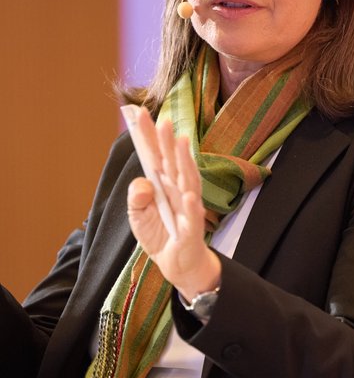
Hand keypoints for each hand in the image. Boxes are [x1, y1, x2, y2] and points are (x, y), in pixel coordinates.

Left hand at [126, 107, 220, 301]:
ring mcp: (186, 207)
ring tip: (181, 142)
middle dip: (166, 142)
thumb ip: (137, 197)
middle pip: (171, 162)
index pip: (154, 155)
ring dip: (185, 162)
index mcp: (162, 184)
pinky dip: (192, 205)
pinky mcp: (191, 228)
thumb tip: (143, 184)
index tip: (139, 113)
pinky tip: (189, 194)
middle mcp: (176, 190)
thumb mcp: (137, 215)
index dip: (147, 136)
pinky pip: (192, 215)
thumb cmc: (160, 233)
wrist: (176, 263)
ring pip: (186, 180)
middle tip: (162, 120)